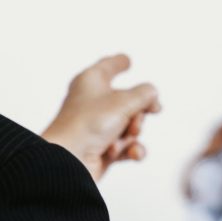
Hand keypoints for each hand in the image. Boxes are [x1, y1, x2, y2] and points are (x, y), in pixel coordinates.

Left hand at [42, 54, 160, 181]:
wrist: (69, 160)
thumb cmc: (89, 124)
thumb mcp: (124, 101)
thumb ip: (144, 94)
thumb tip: (152, 95)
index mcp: (91, 82)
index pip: (107, 67)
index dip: (118, 63)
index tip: (127, 60)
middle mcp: (92, 103)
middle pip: (129, 102)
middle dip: (138, 115)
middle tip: (135, 122)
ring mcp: (97, 127)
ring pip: (130, 126)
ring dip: (132, 135)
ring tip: (123, 141)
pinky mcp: (102, 149)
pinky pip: (127, 147)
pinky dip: (131, 150)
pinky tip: (132, 153)